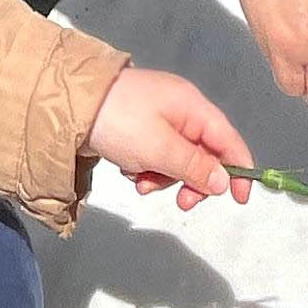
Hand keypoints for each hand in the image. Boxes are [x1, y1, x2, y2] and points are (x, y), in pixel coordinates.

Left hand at [86, 67, 252, 204]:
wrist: (68, 105)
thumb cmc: (119, 121)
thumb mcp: (160, 149)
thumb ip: (195, 167)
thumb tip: (224, 181)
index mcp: (192, 107)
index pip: (229, 140)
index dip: (238, 170)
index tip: (239, 199)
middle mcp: (180, 110)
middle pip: (204, 154)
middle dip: (193, 180)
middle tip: (181, 202)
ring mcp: (158, 119)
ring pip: (178, 160)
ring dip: (164, 177)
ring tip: (141, 181)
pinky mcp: (139, 128)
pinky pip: (155, 156)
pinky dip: (146, 169)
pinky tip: (129, 170)